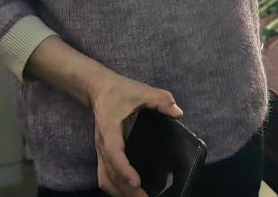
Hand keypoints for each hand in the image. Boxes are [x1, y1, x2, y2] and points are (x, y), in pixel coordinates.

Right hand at [88, 71, 183, 196]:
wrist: (99, 89)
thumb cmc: (121, 91)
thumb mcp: (142, 91)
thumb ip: (161, 100)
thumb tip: (178, 112)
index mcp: (110, 129)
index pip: (115, 153)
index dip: (124, 169)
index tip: (137, 182)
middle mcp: (102, 144)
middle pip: (109, 173)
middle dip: (126, 189)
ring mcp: (101, 151)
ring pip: (105, 179)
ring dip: (120, 192)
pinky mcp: (103, 154)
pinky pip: (105, 176)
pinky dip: (115, 188)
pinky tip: (129, 193)